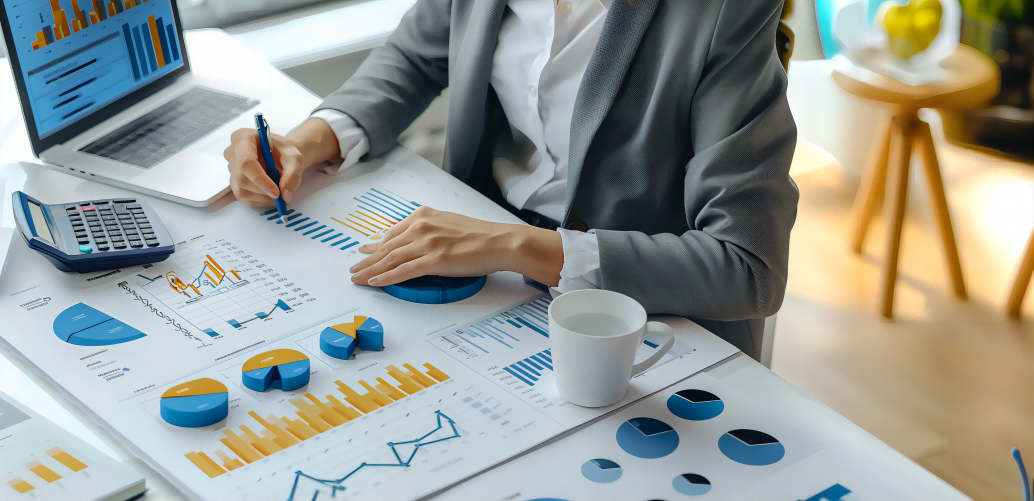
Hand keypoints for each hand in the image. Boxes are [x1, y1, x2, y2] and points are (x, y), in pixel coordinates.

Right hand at [223, 118, 340, 205]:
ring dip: (263, 196)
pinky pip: (243, 197)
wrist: (282, 155)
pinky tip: (271, 195)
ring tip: (278, 189)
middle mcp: (232, 152)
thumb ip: (293, 174)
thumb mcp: (295, 158)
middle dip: (263, 190)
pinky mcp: (234, 182)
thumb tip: (284, 195)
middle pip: (242, 179)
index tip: (276, 192)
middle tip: (281, 193)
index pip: (246, 162)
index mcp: (243, 137)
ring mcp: (231, 168)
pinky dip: (260, 200)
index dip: (260, 179)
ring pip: (241, 190)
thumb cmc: (286, 152)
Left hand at [349, 206, 564, 286]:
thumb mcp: (449, 223)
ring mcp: (426, 244)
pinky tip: (374, 282)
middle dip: (367, 260)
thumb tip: (414, 240)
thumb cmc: (481, 235)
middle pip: (387, 247)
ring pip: (390, 259)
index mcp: (424, 216)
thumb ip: (429, 229)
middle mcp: (421, 227)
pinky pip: (403, 272)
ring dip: (370, 270)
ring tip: (358, 278)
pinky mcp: (434, 261)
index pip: (393, 234)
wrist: (500, 241)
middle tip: (354, 269)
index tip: (365, 252)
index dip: (376, 245)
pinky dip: (386, 278)